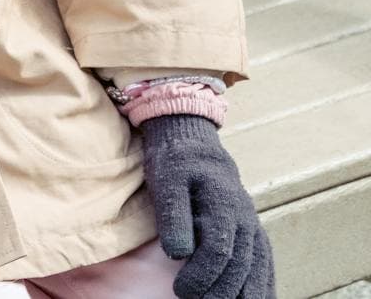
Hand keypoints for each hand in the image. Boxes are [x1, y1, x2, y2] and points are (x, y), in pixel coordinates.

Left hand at [138, 114, 273, 298]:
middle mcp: (246, 222)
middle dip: (220, 292)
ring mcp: (254, 231)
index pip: (219, 251)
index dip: (201, 275)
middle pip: (239, 266)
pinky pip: (265, 267)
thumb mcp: (167, 183)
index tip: (180, 290)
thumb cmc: (177, 167)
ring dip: (244, 294)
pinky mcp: (254, 237)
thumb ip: (173, 216)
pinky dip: (263, 287)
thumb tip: (178, 253)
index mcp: (225, 207)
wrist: (196, 149)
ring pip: (257, 270)